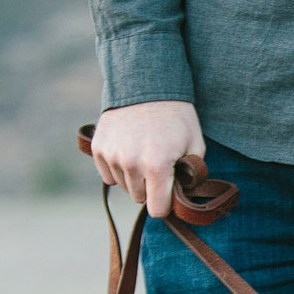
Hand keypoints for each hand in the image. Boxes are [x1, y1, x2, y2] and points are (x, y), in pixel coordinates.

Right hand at [89, 100, 205, 217]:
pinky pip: (108, 176)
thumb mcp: (195, 145)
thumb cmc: (176, 117)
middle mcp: (131, 163)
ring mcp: (112, 156)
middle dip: (150, 188)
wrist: (146, 84)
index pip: (157, 209)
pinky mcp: (98, 148)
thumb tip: (180, 196)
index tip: (168, 193)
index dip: (165, 204)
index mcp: (157, 166)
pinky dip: (118, 169)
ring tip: (143, 154)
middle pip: (139, 199)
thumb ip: (190, 175)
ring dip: (134, 178)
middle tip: (158, 165)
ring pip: (124, 187)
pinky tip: (128, 151)